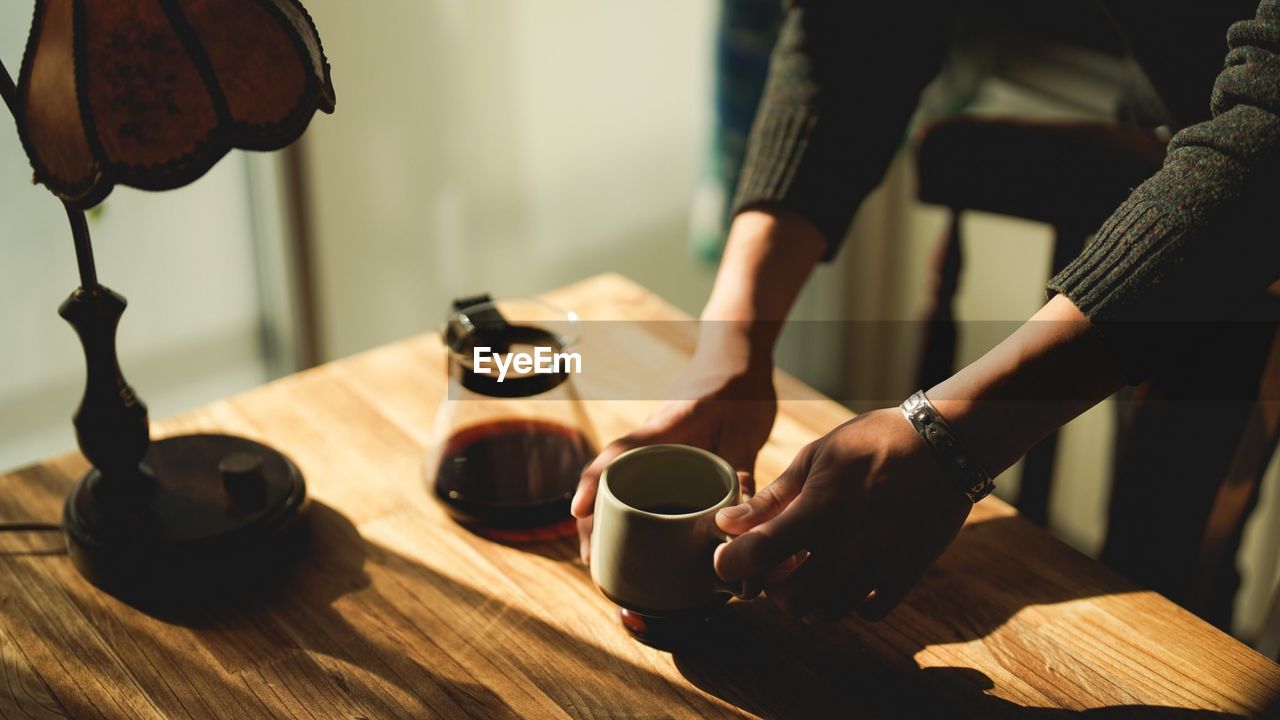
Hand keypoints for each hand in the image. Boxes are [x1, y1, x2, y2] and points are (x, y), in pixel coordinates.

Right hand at [570, 357, 776, 562]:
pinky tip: (632, 540)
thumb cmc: (741, 389)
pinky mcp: (662, 454)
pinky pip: (636, 483)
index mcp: (667, 427)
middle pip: (607, 477)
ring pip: (618, 483)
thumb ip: (741, 475)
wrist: (737, 357)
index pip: (620, 453)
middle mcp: (651, 438)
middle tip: (589, 559)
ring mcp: (653, 446)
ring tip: (602, 560)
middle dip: (591, 518)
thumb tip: (740, 525)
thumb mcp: (748, 433)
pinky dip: (627, 510)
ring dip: (605, 518)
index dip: (595, 482)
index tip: (578, 511)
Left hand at [713, 408, 971, 621]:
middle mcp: (848, 546)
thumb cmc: (874, 442)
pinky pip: (869, 612)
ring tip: (810, 569)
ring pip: (827, 613)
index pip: (758, 555)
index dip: (732, 564)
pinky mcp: (907, 574)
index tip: (728, 558)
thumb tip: (728, 524)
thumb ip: (772, 497)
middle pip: (790, 601)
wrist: (946, 444)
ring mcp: (880, 564)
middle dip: (772, 589)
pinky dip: (851, 603)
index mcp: (819, 510)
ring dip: (808, 598)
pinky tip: (848, 575)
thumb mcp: (817, 457)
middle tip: (776, 565)